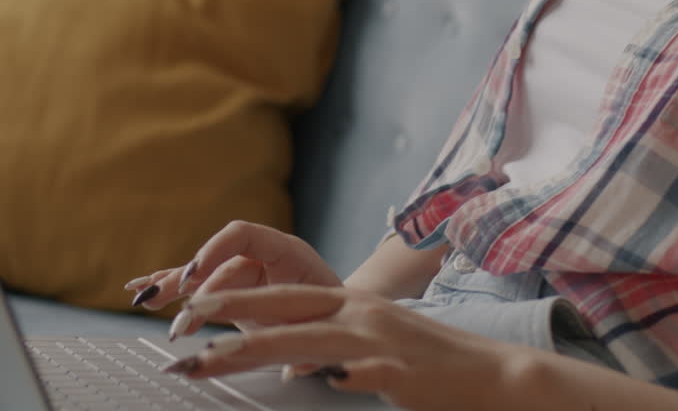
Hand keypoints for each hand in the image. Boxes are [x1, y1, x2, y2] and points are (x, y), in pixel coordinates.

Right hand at [122, 221, 341, 332]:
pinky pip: (196, 286)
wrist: (340, 310)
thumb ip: (309, 345)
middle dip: (193, 286)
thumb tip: (296, 367)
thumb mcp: (326, 326)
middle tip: (179, 312)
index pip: (243, 235)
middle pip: (216, 262)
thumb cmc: (336, 312)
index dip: (216, 249)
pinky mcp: (231, 290)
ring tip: (147, 298)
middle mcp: (260, 256)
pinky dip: (171, 288)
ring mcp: (243, 271)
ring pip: (201, 274)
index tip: (196, 275)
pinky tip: (143, 291)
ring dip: (173, 287)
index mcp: (287, 251)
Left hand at [161, 285, 544, 410]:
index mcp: (352, 305)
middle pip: (285, 309)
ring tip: (213, 359)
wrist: (495, 375)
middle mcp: (361, 314)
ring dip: (258, 347)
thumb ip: (330, 349)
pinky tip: (322, 380)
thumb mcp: (373, 345)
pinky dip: (344, 374)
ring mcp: (382, 342)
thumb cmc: (430, 365)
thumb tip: (291, 365)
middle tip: (181, 325)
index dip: (235, 300)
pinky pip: (370, 371)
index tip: (190, 310)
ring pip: (310, 339)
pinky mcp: (405, 371)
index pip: (283, 297)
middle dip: (229, 315)